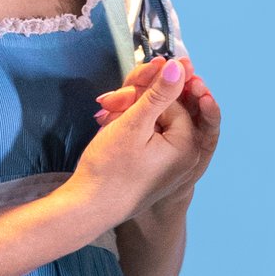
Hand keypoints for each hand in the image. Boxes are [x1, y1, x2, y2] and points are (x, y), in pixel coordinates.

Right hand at [64, 58, 206, 235]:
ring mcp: (170, 166)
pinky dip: (128, 128)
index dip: (144, 93)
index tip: (117, 95)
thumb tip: (179, 66)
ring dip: (128, 112)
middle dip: (136, 101)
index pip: (173, 102)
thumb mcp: (134, 124)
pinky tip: (107, 123)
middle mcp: (185, 158)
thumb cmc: (109, 168)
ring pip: (153, 123)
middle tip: (105, 102)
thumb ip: (159, 94)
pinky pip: (147, 139)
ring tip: (103, 114)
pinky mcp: (154, 170)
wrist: (87, 209)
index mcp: (188, 147)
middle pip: (165, 112)